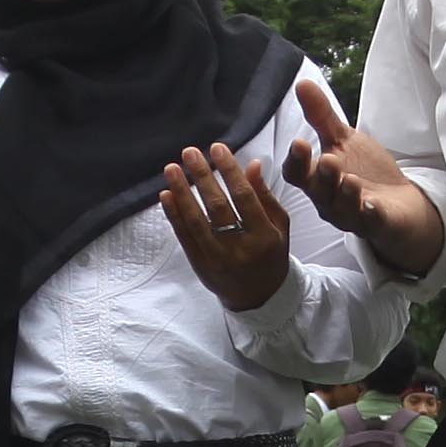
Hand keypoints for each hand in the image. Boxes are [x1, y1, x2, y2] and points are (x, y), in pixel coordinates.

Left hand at [156, 142, 292, 309]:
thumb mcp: (279, 226)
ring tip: (171, 169)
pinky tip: (166, 195)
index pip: (244, 197)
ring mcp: (218, 260)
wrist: (260, 297)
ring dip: (181, 193)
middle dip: (202, 176)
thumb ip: (265, 195)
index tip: (217, 148)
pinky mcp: (201, 266)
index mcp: (264, 236)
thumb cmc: (271, 254)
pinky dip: (174, 215)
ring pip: (196, 222)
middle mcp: (240, 249)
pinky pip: (184, 237)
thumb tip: (251, 163)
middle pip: (217, 207)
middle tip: (189, 152)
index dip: (229, 171)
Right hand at [276, 79, 442, 281]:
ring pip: (343, 209)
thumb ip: (321, 116)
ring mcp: (352, 214)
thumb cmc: (363, 171)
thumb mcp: (343, 140)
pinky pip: (371, 222)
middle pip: (319, 192)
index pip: (297, 173)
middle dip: (322, 176)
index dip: (296, 161)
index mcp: (317, 180)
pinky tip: (373, 205)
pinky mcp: (377, 223)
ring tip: (350, 178)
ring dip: (345, 194)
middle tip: (328, 159)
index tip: (299, 142)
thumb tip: (302, 83)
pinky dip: (371, 215)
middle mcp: (329, 201)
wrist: (398, 202)